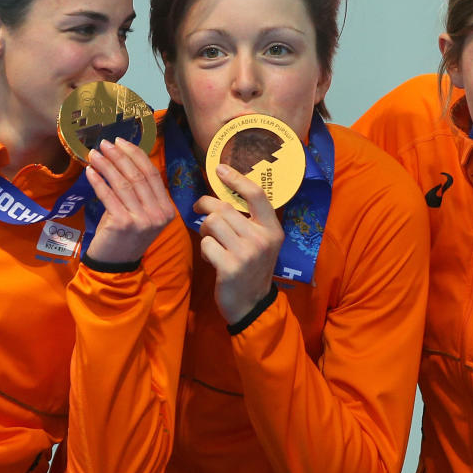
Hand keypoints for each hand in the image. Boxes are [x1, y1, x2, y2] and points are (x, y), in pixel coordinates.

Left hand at [84, 138, 175, 263]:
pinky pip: (109, 195)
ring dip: (107, 165)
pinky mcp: (123, 223)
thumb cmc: (126, 236)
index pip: (153, 174)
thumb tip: (126, 159)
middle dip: (120, 156)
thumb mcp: (142, 214)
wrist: (116, 265)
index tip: (121, 142)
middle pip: (138, 176)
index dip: (136, 155)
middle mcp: (159, 213)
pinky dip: (98, 181)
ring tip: (94, 154)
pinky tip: (90, 171)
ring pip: (124, 183)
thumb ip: (141, 193)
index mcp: (167, 209)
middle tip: (105, 143)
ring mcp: (142, 219)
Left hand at [193, 164, 283, 324]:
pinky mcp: (230, 267)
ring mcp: (247, 254)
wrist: (252, 304)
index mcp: (273, 229)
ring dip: (205, 231)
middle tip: (199, 211)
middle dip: (207, 208)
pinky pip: (206, 244)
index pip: (256, 195)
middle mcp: (262, 239)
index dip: (237, 179)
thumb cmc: (252, 268)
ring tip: (211, 242)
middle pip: (225, 208)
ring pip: (213, 223)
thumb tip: (224, 192)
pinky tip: (212, 259)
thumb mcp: (261, 242)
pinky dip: (205, 249)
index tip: (220, 168)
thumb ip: (250, 220)